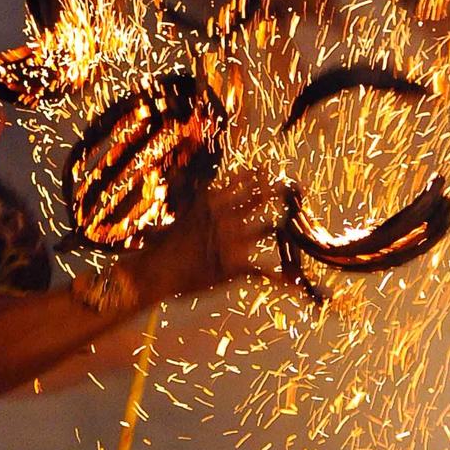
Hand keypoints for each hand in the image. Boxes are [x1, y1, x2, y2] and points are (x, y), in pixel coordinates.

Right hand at [140, 167, 284, 301]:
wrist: (155, 271)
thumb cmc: (159, 249)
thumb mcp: (175, 220)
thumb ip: (192, 206)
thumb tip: (184, 182)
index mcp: (212, 203)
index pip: (240, 183)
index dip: (256, 176)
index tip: (267, 168)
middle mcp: (227, 218)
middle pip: (259, 200)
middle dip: (274, 193)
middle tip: (287, 186)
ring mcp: (234, 241)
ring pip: (266, 229)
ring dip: (280, 228)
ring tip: (291, 225)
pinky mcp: (236, 267)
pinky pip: (264, 270)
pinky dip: (281, 279)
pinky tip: (295, 282)